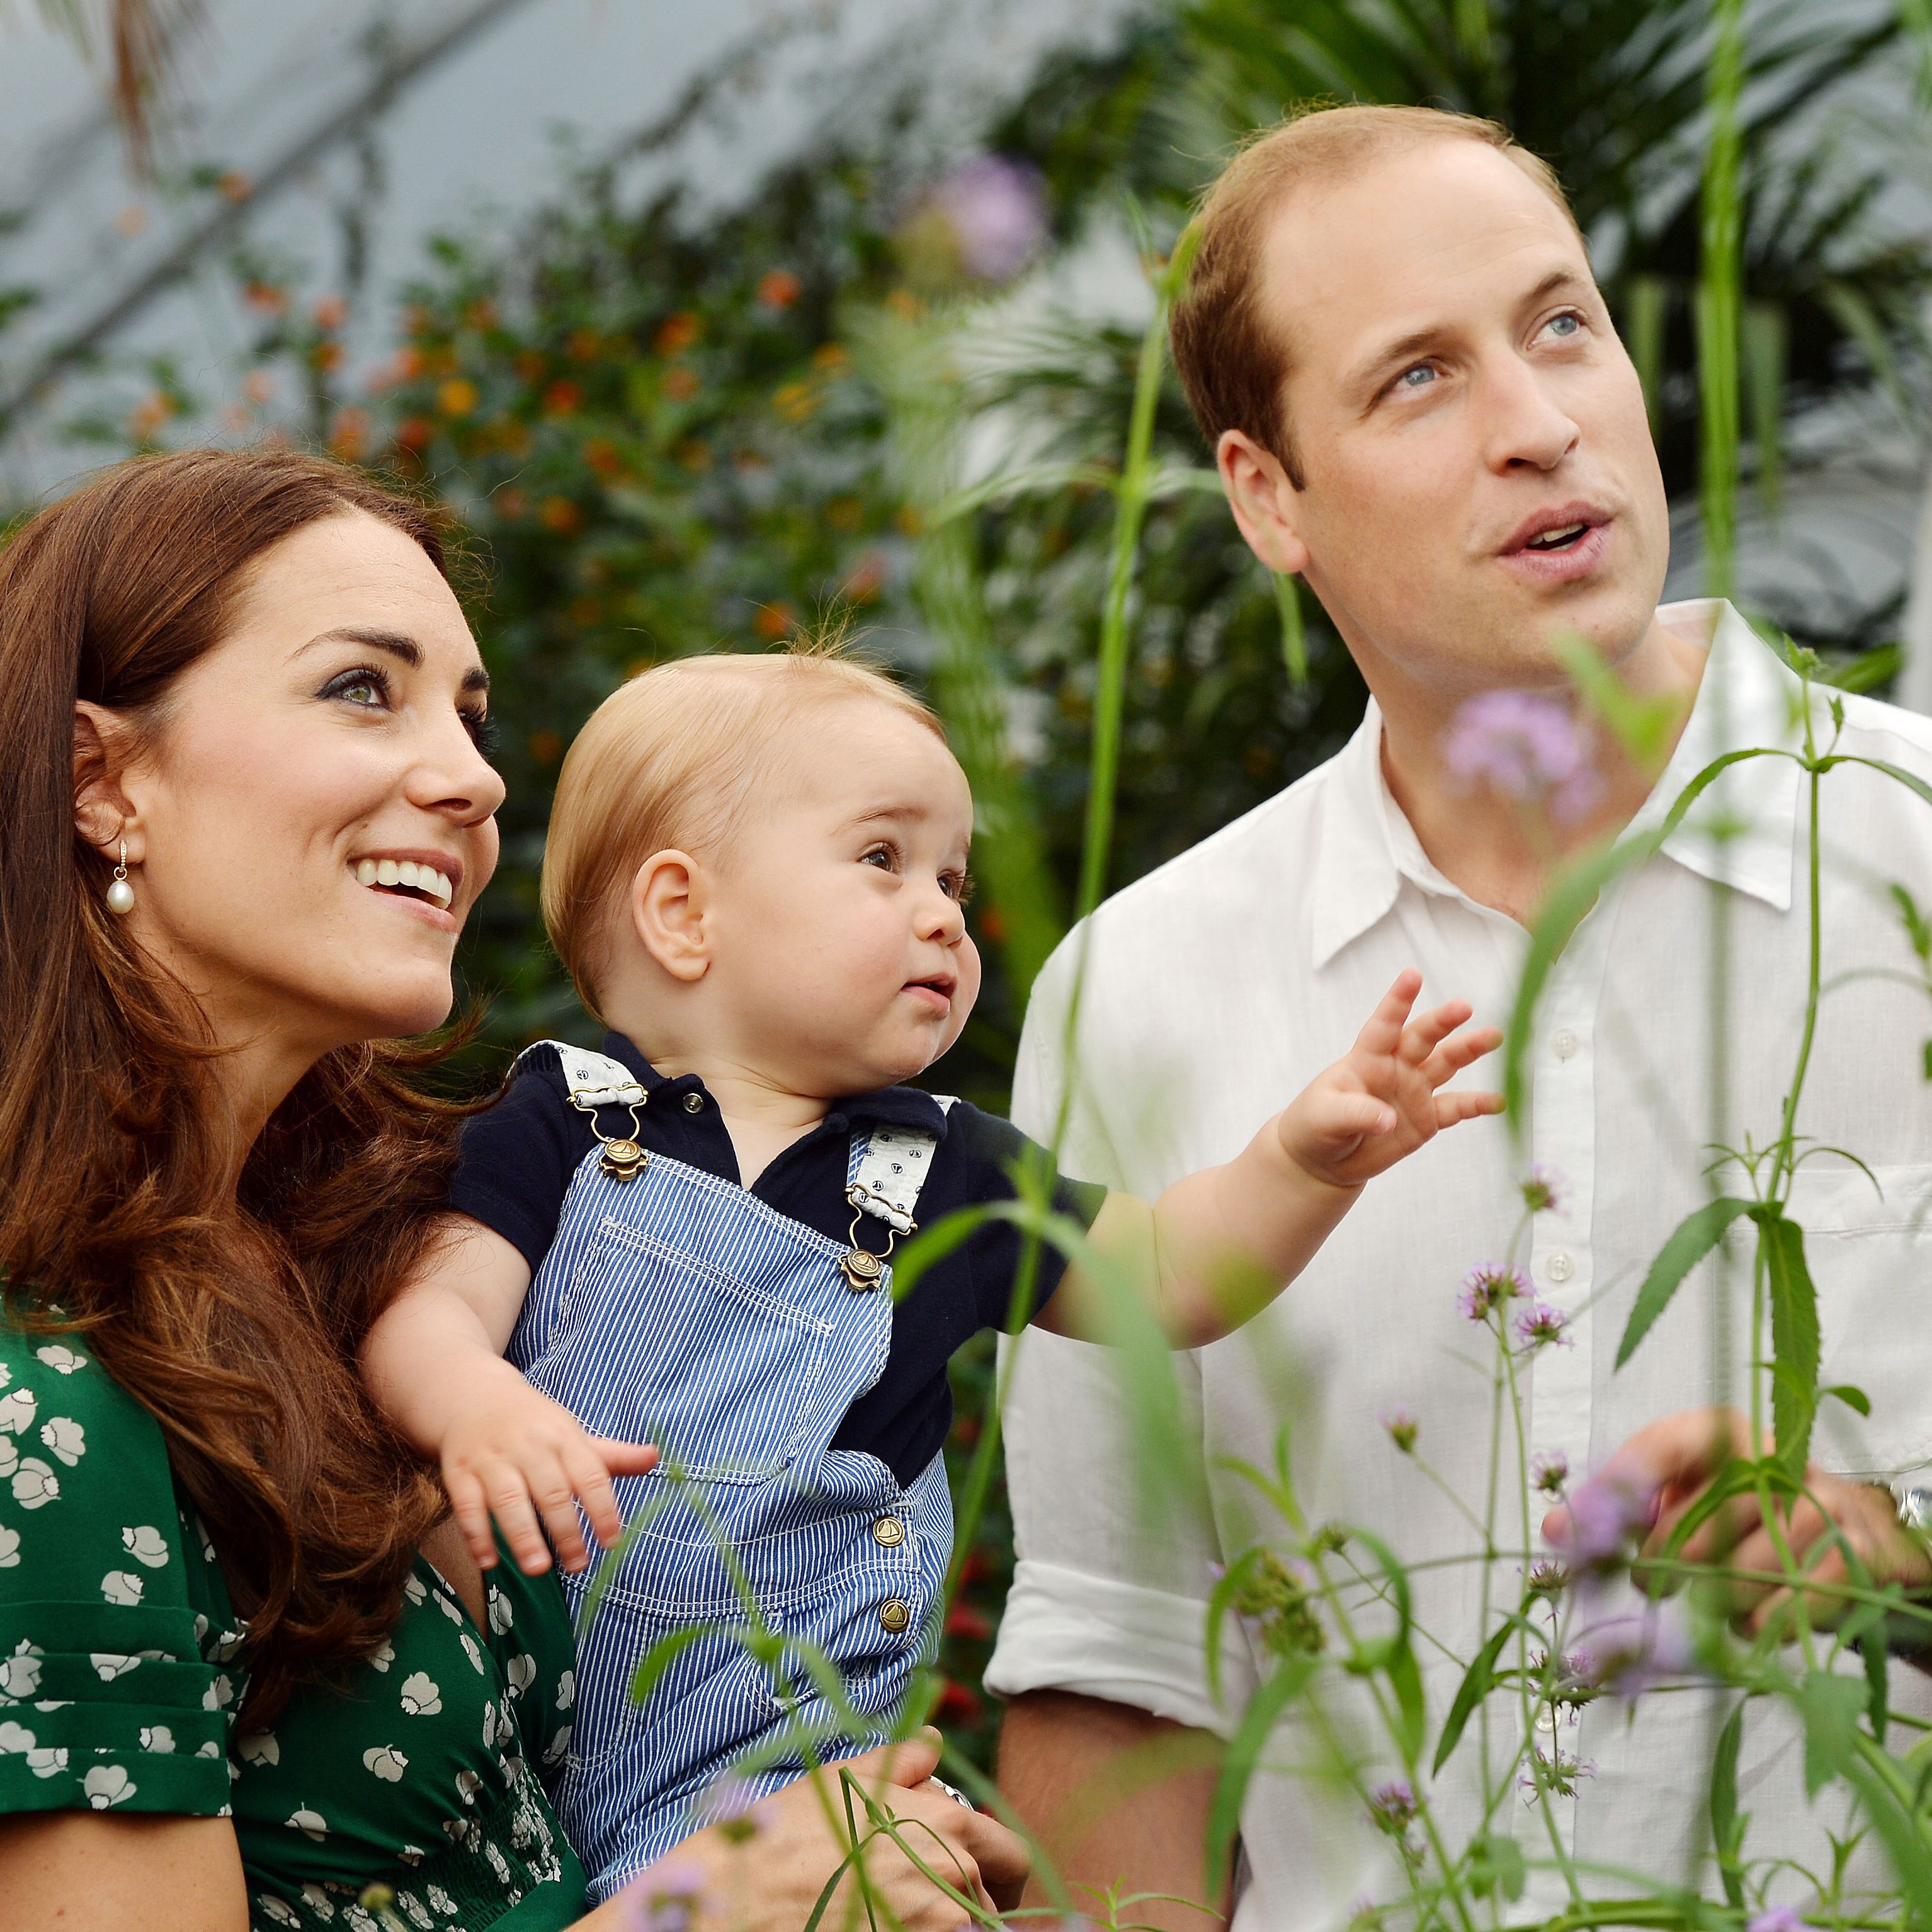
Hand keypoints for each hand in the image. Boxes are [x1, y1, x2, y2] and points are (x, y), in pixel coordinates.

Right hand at [441, 1360, 657, 1575]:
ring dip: (523, 1535)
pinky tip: (489, 1562)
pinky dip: (477, 1535)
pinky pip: (467, 1506)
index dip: (603, 1507)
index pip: (589, 1473)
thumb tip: (656, 1458)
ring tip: (539, 1569)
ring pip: (508, 1499)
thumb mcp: (573, 1435)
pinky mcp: (459, 1472)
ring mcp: (492, 1459)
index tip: (612, 1540)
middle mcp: (529, 1447)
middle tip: (578, 1565)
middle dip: (566, 1529)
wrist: (474, 1395)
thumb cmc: (534, 1425)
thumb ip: (612, 1456)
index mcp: (563, 1437)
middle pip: (551, 1490)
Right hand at [626, 1730, 1029, 1930]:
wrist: (740, 1894)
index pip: (1010, 1855)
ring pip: (967, 1928)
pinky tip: (885, 1923)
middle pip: (988, 1900)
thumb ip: (902, 1760)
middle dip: (971, 1900)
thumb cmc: (789, 1833)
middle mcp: (953, 1877)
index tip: (983, 1881)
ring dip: (946, 1922)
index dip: (999, 1869)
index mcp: (948, 1825)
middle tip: (926, 1898)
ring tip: (895, 1909)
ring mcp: (935, 1925)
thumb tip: (935, 1741)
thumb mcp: (846, 1778)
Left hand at [1277, 969, 1502, 1189]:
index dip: (1397, 1001)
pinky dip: (1477, 1105)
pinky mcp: (1426, 1119)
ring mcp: (1414, 1090)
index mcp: (1365, 1058)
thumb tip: (1389, 1119)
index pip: (1383, 1025)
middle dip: (1442, 1021)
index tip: (1412, 975)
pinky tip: (1498, 1101)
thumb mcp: (1325, 1117)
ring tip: (1494, 1036)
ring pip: (1446, 1064)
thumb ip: (1355, 1114)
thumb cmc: (1315, 1125)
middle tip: (1464, 1007)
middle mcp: (1395, 1067)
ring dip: (1468, 1050)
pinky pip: (1456, 1108)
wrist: (1324, 1159)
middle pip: (1422, 1038)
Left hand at [1543, 1408, 1931, 1637]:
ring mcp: (1819, 1505)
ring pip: (1742, 1572)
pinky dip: (1758, 1623)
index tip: (1577, 1535)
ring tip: (1708, 1595)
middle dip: (1664, 1564)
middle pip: (1698, 1524)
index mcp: (1720, 1430)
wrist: (1843, 1524)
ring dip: (1715, 1599)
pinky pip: (1786, 1606)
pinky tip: (1750, 1615)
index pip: (1657, 1451)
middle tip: (1651, 1580)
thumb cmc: (1739, 1505)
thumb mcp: (1676, 1490)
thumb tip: (1553, 1531)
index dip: (1617, 1494)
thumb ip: (1617, 1508)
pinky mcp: (1852, 1553)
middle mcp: (1773, 1457)